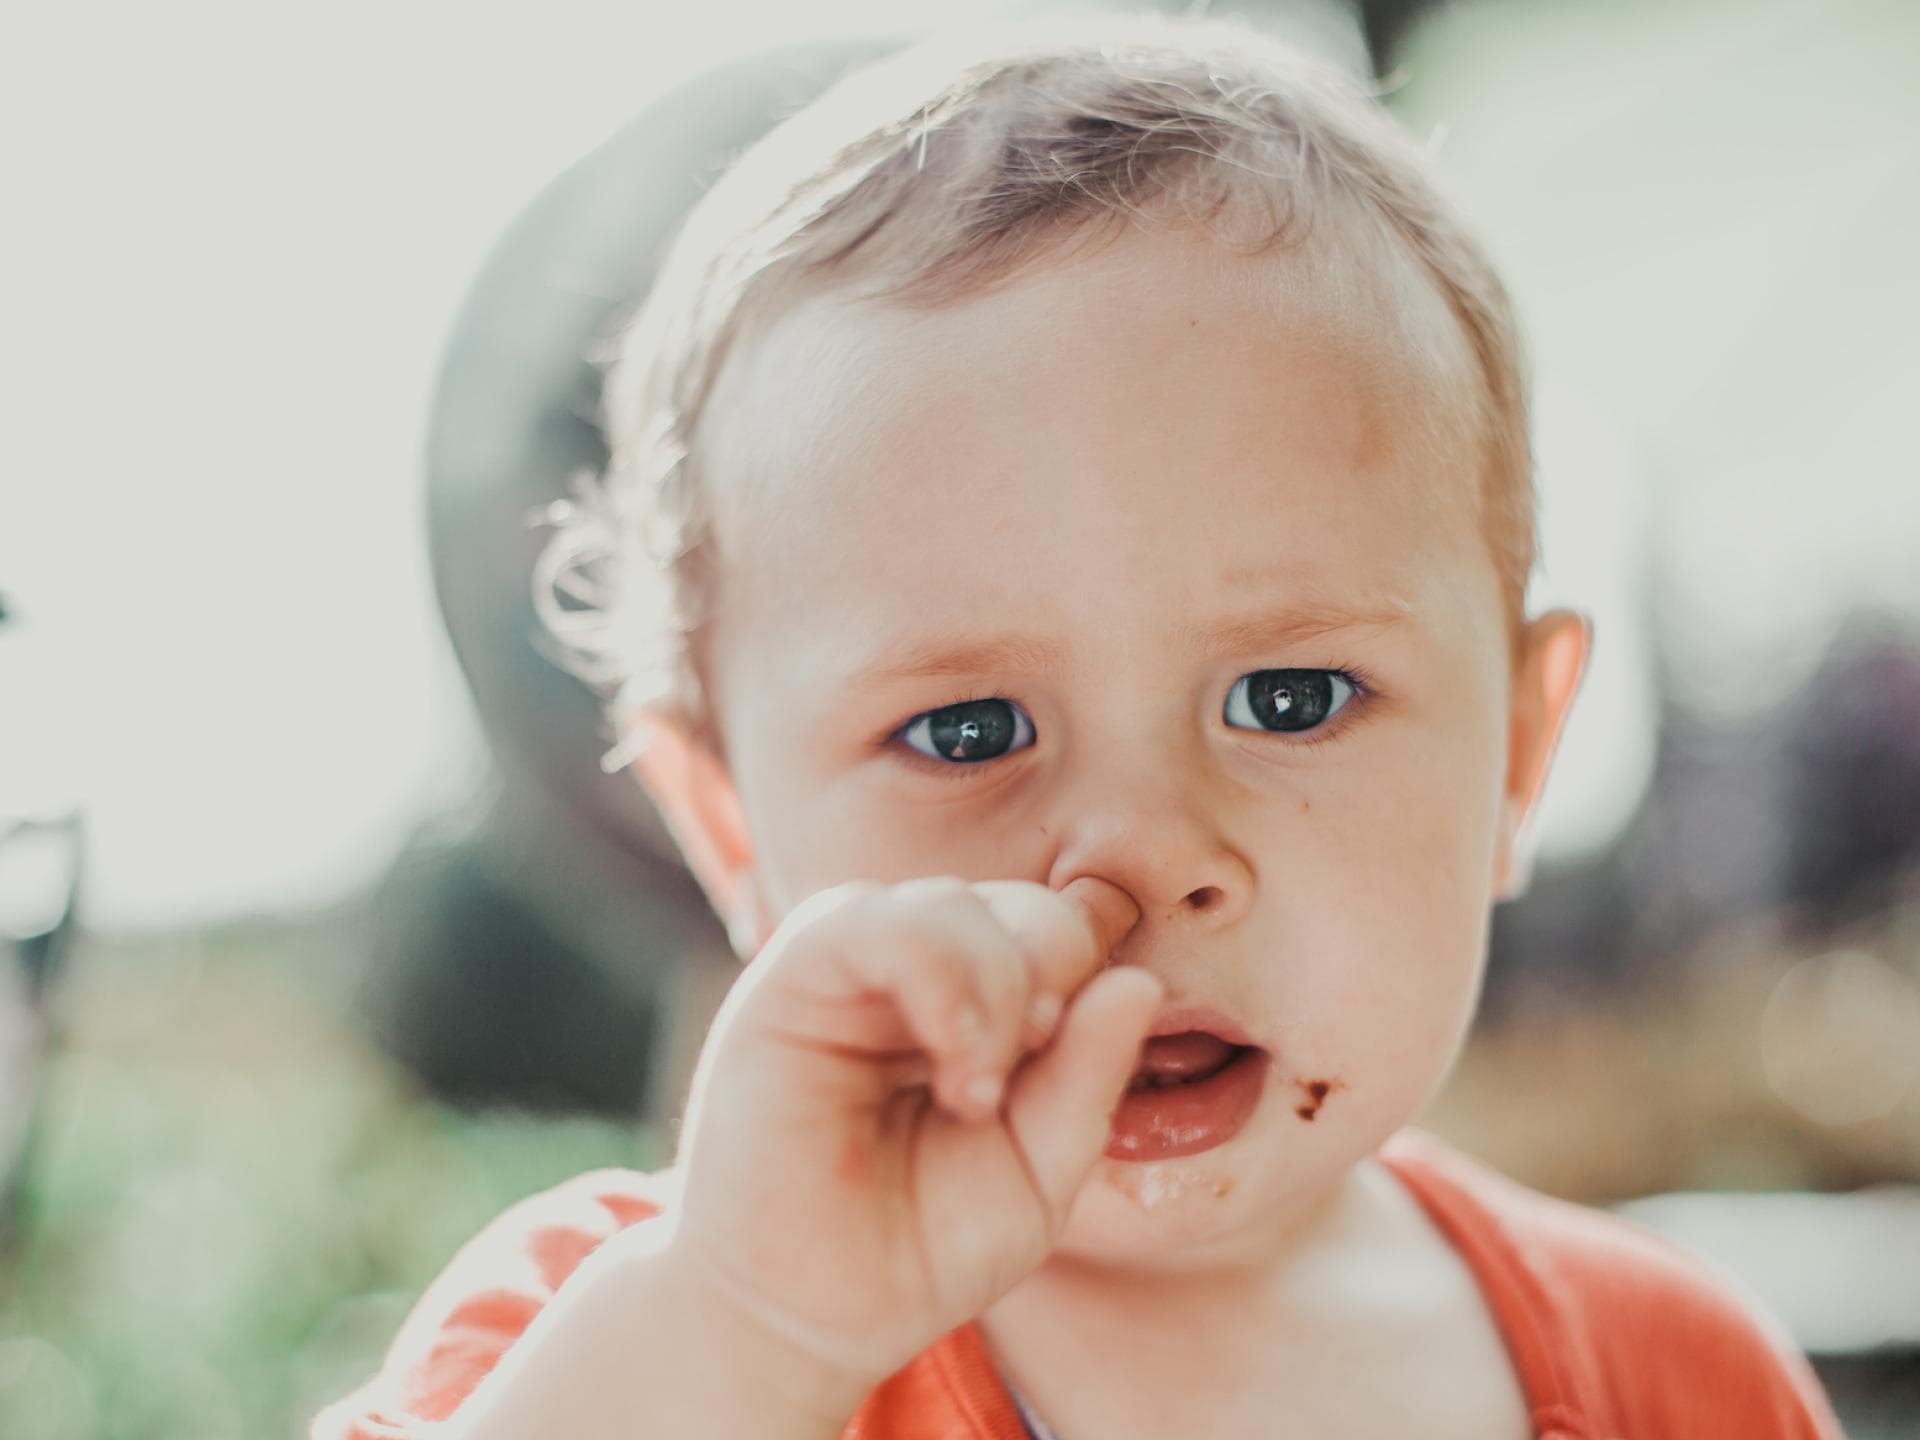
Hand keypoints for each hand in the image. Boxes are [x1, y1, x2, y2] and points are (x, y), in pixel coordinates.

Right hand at [659, 874, 1160, 1390]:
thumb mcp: (1038, 1171)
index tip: (1064, 1071)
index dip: (1083, 985)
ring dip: (995, 988)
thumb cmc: (917, 1248)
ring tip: (977, 1092)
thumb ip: (1089, 1078)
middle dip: (1048, 980)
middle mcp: (915, 974)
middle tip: (1022, 1078)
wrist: (808, 1317)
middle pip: (1019, 908)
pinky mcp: (789, 980)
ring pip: (950, 904)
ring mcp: (851, 972)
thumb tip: (1140, 981)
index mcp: (977, 1007)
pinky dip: (934, 974)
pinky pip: (865, 920)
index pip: (1057, 935)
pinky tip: (951, 1060)